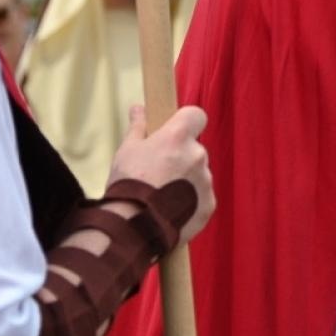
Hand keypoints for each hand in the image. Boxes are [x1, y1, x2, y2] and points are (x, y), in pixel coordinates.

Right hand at [108, 105, 214, 243]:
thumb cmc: (128, 184)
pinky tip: (170, 210)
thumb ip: (138, 127)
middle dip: (180, 157)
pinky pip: (202, 197)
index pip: (196, 115)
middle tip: (158, 172)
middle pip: (194, 148)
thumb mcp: (127, 150)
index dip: (186, 121)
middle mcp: (197, 155)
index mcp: (178, 137)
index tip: (174, 131)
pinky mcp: (209, 205)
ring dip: (186, 180)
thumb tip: (139, 108)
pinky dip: (191, 202)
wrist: (134, 226)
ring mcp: (206, 181)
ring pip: (198, 174)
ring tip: (161, 196)